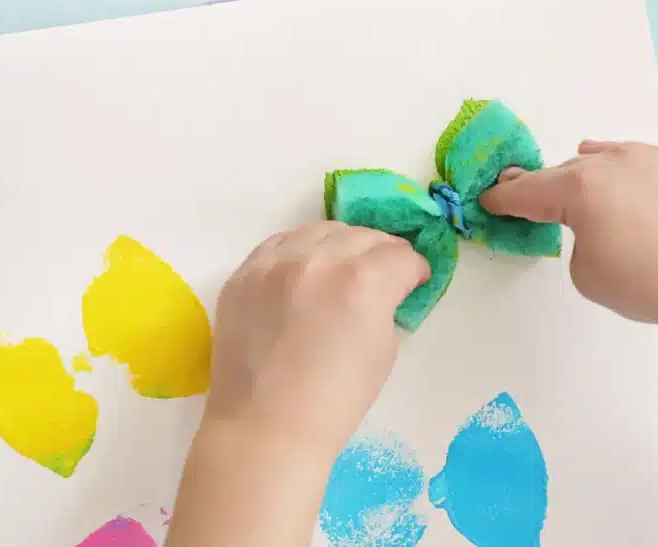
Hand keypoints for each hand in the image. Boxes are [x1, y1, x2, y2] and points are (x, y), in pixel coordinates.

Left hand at [205, 221, 429, 460]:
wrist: (265, 428)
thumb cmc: (336, 399)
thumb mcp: (384, 349)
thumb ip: (386, 304)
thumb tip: (384, 287)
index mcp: (363, 281)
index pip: (401, 256)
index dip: (414, 271)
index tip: (413, 281)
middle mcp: (319, 260)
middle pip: (363, 236)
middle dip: (381, 253)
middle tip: (383, 274)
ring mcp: (274, 264)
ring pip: (320, 230)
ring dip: (340, 244)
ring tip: (342, 267)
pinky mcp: (244, 274)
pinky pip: (278, 243)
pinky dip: (299, 250)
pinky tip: (304, 269)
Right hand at [481, 141, 657, 335]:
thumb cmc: (651, 284)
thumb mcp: (588, 275)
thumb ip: (578, 241)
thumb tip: (598, 226)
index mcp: (580, 188)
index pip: (528, 192)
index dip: (504, 198)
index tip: (489, 198)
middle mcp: (614, 161)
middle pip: (567, 170)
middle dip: (545, 185)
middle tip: (528, 192)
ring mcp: (655, 156)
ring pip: (609, 156)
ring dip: (590, 171)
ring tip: (582, 180)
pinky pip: (648, 163)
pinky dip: (634, 176)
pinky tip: (639, 193)